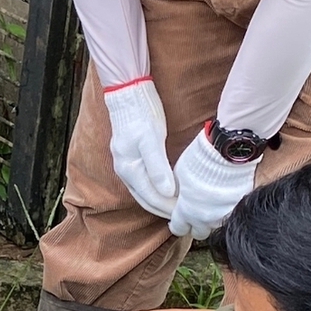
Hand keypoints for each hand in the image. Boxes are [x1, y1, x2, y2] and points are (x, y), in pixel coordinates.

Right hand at [103, 78, 177, 218]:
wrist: (128, 93)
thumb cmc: (140, 114)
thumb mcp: (151, 139)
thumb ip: (158, 167)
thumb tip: (167, 192)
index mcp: (129, 169)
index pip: (151, 198)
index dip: (168, 208)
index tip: (185, 215)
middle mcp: (125, 171)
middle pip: (146, 199)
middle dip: (164, 210)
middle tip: (185, 217)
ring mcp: (126, 165)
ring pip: (144, 192)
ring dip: (160, 202)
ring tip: (178, 208)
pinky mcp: (132, 158)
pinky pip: (143, 182)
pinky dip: (156, 191)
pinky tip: (168, 190)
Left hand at [167, 129, 259, 238]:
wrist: (227, 152)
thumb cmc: (200, 159)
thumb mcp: (179, 176)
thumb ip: (178, 194)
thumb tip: (178, 201)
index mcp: (187, 211)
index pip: (179, 229)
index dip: (178, 224)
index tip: (179, 220)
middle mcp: (206, 218)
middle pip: (199, 233)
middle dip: (195, 225)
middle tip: (195, 214)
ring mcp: (225, 215)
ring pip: (216, 226)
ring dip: (212, 219)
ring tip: (212, 206)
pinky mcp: (240, 207)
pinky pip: (231, 215)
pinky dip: (227, 211)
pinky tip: (225, 200)